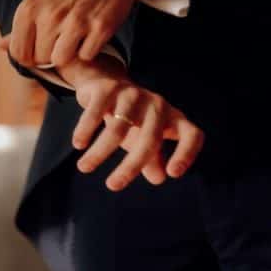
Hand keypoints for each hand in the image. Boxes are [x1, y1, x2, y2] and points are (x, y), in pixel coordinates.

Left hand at [1, 0, 177, 67]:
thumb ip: (22, 26)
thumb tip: (0, 47)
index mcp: (30, 7)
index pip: (19, 53)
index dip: (31, 57)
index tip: (43, 47)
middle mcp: (50, 14)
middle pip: (40, 59)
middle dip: (52, 54)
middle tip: (65, 36)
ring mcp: (75, 21)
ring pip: (61, 60)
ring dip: (70, 54)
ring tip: (77, 36)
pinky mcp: (99, 27)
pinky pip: (86, 56)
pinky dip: (90, 50)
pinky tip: (92, 33)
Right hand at [57, 54, 204, 191]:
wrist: (106, 85)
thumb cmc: (132, 121)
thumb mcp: (144, 141)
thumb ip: (153, 160)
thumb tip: (159, 178)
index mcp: (173, 119)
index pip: (192, 134)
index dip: (186, 153)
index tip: (172, 174)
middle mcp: (158, 105)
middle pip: (150, 139)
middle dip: (130, 166)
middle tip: (112, 186)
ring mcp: (134, 94)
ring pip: (119, 128)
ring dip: (99, 151)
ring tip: (84, 168)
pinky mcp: (109, 88)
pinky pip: (97, 112)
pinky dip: (86, 129)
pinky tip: (78, 144)